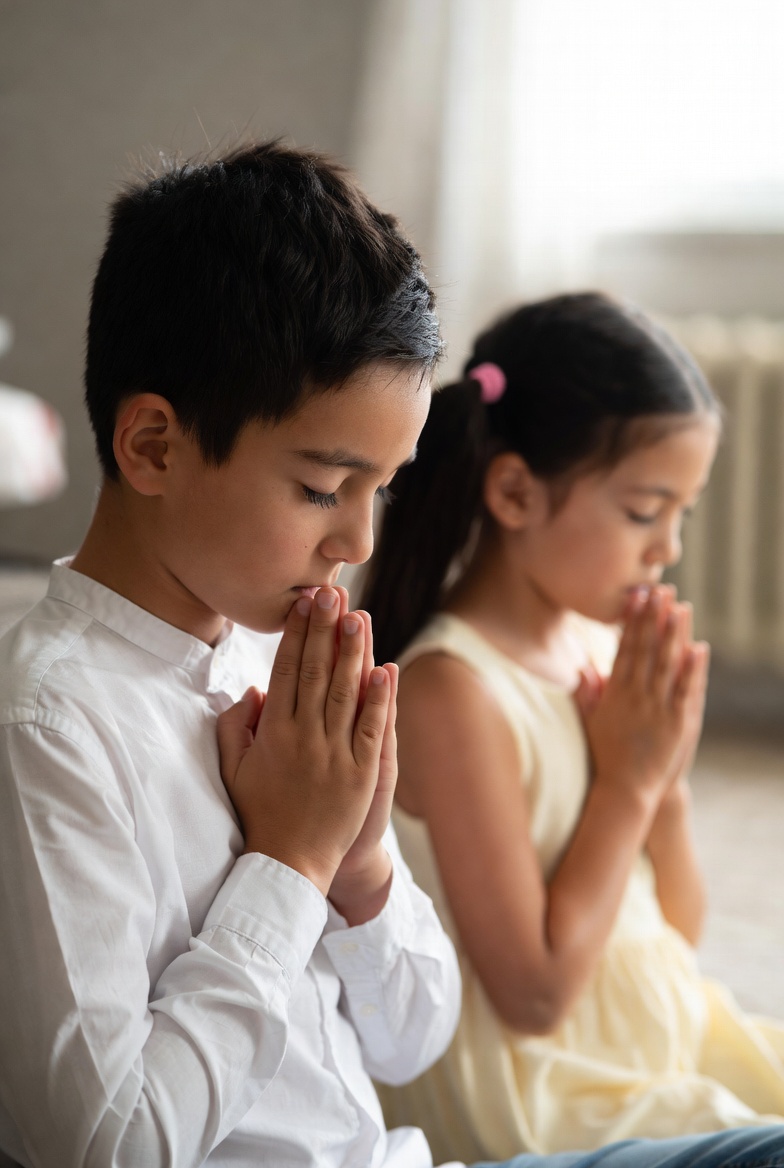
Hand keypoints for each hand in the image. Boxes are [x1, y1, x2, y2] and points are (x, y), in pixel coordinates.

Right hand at [216, 587, 392, 896]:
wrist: (290, 864)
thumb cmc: (259, 814)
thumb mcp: (233, 769)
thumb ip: (234, 726)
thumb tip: (253, 689)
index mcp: (272, 733)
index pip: (286, 671)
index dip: (297, 634)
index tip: (304, 602)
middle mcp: (304, 738)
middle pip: (316, 672)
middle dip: (325, 629)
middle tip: (333, 592)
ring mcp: (334, 755)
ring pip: (345, 693)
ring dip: (353, 652)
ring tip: (359, 617)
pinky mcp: (362, 774)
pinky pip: (372, 730)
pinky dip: (380, 699)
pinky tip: (385, 669)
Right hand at [573, 586, 708, 809]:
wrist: (625, 790)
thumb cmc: (608, 755)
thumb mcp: (591, 721)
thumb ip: (588, 693)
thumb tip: (582, 668)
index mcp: (615, 692)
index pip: (624, 648)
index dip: (632, 620)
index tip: (636, 596)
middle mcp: (636, 695)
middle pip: (646, 648)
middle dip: (653, 617)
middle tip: (659, 588)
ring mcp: (657, 708)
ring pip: (667, 663)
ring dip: (674, 633)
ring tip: (680, 606)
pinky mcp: (677, 723)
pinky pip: (686, 691)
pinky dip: (693, 669)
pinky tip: (698, 648)